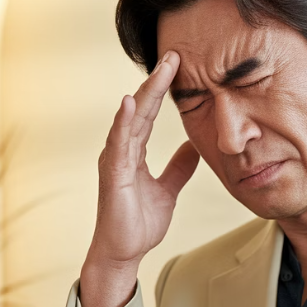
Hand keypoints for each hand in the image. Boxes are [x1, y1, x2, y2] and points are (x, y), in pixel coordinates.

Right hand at [88, 50, 199, 268]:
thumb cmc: (139, 223)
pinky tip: (130, 101)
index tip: (180, 66)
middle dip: (157, 81)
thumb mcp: (169, 190)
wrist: (124, 252)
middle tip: (175, 54)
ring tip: (160, 69)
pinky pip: (119, 143)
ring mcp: (116, 159)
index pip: (150, 114)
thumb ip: (178, 168)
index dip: (163, 90)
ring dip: (145, 93)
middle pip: (141, 109)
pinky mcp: (113, 174)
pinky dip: (124, 121)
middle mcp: (122, 150)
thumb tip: (194, 147)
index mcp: (135, 152)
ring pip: (131, 119)